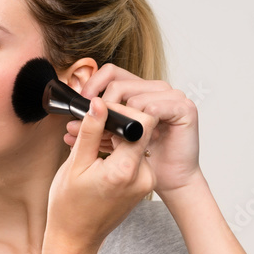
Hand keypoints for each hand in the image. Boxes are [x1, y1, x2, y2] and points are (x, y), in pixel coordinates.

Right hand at [46, 96, 155, 252]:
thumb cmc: (69, 207)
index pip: (144, 122)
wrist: (76, 239)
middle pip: (141, 131)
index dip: (124, 110)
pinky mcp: (143, 185)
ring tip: (88, 145)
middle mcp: (143, 176)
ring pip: (137, 143)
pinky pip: (135, 157)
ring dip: (114, 137)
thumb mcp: (75, 164)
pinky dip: (118, 151)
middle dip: (114, 123)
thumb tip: (99, 103)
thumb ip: (90, 131)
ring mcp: (145, 182)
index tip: (103, 112)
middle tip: (88, 127)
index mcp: (126, 170)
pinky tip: (98, 157)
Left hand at [65, 63, 202, 196]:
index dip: (93, 85)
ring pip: (134, 98)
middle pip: (118, 84)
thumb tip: (69, 125)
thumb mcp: (115, 142)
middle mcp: (157, 89)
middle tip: (95, 126)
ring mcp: (173, 96)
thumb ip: (97, 128)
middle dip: (102, 107)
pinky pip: (153, 108)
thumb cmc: (147, 160)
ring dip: (122, 121)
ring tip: (120, 140)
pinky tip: (143, 140)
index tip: (81, 105)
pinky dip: (143, 125)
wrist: (173, 180)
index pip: (112, 73)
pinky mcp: (184, 108)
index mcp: (141, 91)